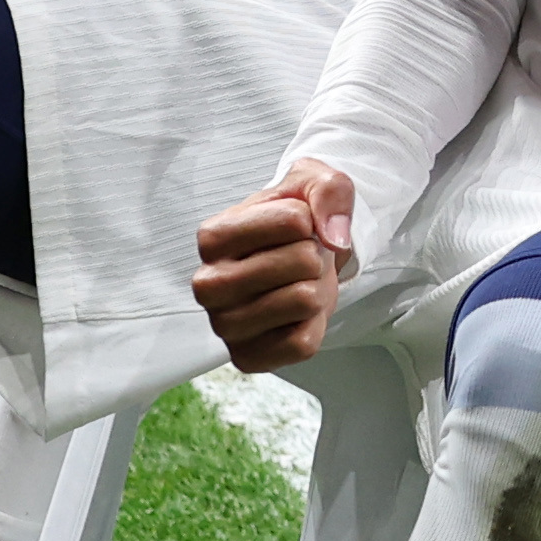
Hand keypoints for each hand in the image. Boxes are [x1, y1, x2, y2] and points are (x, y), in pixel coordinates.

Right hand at [189, 157, 357, 370]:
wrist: (301, 260)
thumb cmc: (296, 222)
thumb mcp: (314, 183)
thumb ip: (328, 190)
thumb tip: (334, 236)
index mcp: (212, 236)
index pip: (294, 221)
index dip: (310, 220)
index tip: (297, 226)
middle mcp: (207, 284)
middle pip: (301, 263)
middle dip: (316, 256)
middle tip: (300, 259)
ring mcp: (223, 325)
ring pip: (304, 302)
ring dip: (316, 290)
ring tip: (298, 284)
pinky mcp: (245, 357)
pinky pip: (303, 343)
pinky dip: (313, 326)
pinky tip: (294, 316)